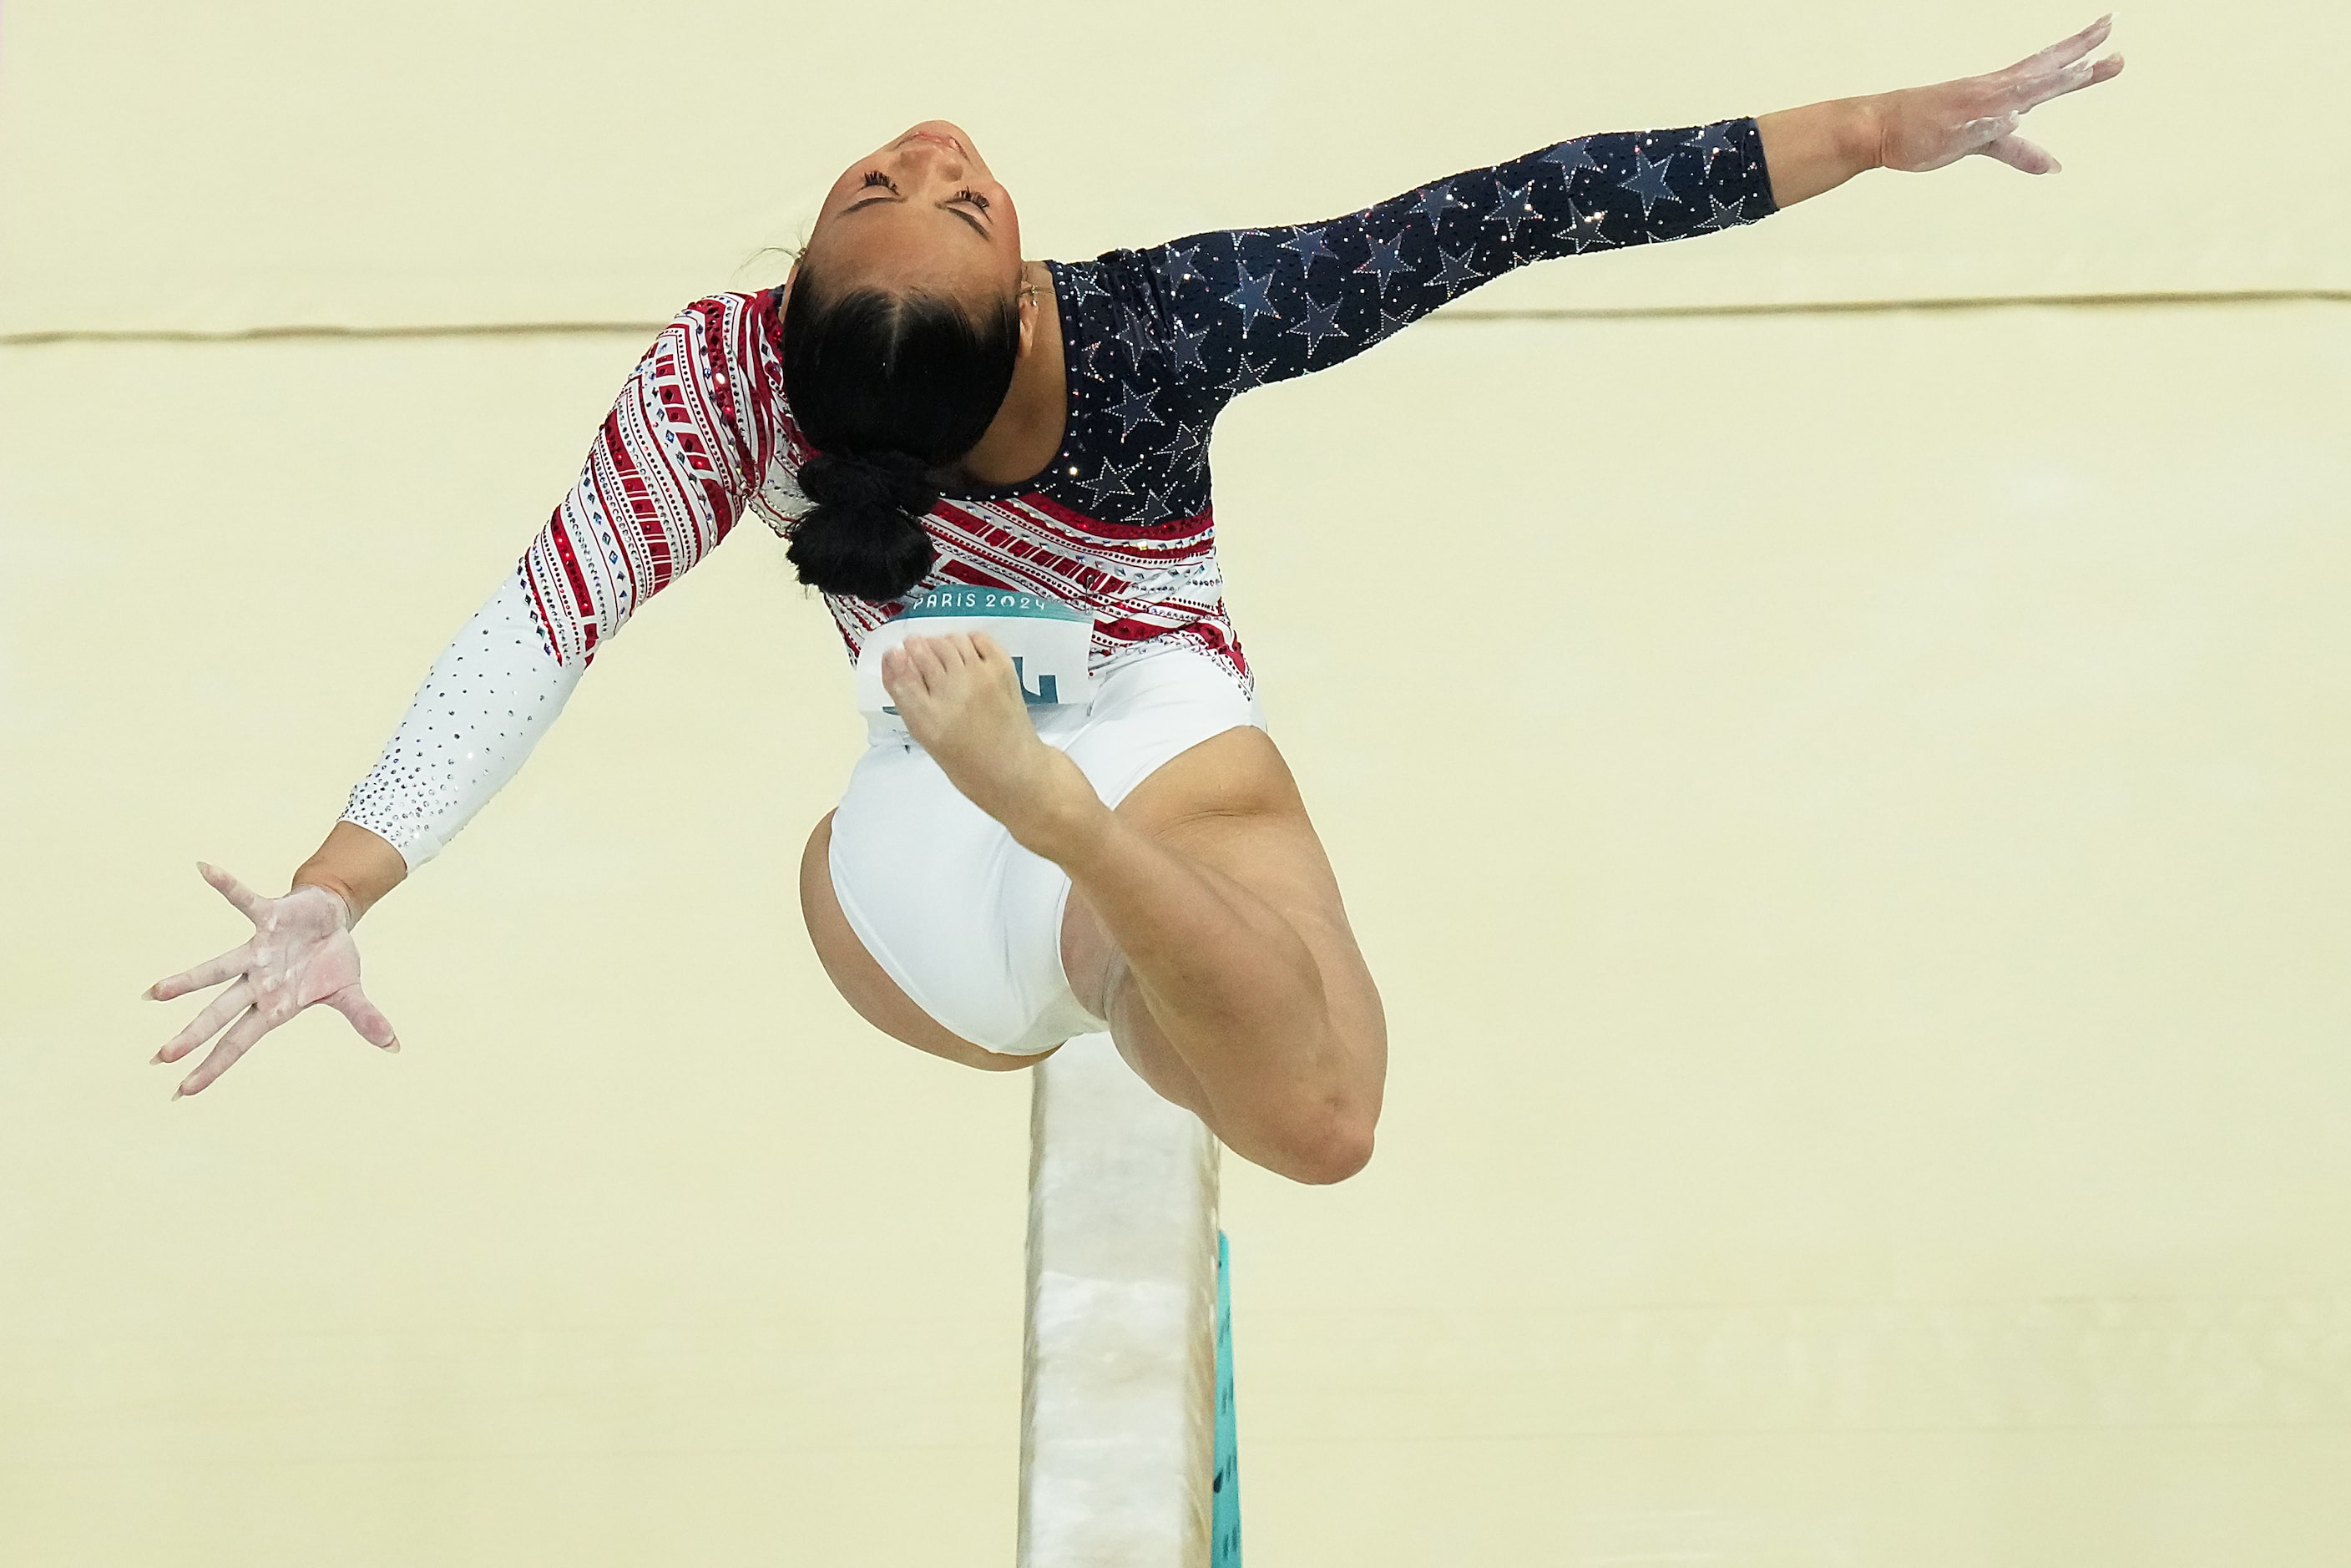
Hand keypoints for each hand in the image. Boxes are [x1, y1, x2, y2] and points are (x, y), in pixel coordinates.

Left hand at [144, 862, 399, 1097]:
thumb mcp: (349, 992)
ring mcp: (257, 951)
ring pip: (217, 969)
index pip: (237, 1042)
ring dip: (188, 980)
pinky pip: (243, 900)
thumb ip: (363, 1018)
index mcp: (273, 1005)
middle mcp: (257, 982)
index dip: (213, 1065)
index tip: (184, 1089)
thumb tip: (393, 1045)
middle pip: (219, 1013)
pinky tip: (204, 869)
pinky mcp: (266, 918)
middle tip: (160, 1057)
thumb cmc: (329, 959)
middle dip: (192, 1035)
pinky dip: (226, 885)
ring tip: (155, 993)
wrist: (330, 919)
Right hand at [1873, 15, 2124, 175]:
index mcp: (1999, 90)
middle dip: (2077, 55)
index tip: (2109, 28)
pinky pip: (1976, 129)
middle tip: (2111, 36)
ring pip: (2017, 93)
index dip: (2080, 48)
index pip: (2047, 65)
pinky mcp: (1952, 132)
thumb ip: (2020, 152)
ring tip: (2081, 71)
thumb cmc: (1930, 127)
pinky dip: (1995, 123)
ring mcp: (1972, 110)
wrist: (1882, 126)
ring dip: (2048, 83)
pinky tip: (2012, 119)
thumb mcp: (1983, 142)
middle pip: (2042, 71)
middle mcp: (1992, 92)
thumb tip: (2055, 166)